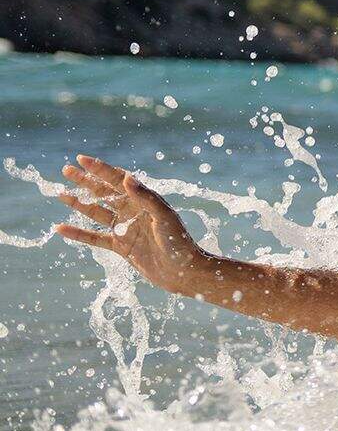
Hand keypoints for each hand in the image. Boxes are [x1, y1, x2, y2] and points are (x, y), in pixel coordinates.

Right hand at [52, 154, 207, 294]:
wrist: (183, 271)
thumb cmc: (178, 241)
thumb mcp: (163, 216)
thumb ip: (146, 197)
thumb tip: (127, 177)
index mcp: (144, 200)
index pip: (118, 180)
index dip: (100, 169)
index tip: (82, 159)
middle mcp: (133, 211)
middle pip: (105, 192)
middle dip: (86, 181)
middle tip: (66, 169)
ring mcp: (126, 228)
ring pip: (97, 212)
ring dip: (79, 203)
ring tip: (60, 194)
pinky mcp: (121, 246)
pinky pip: (95, 238)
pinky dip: (78, 234)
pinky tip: (60, 228)